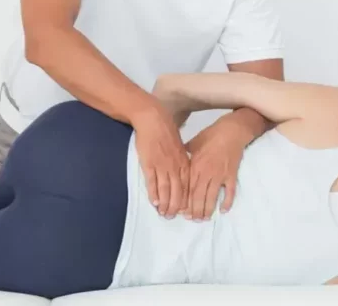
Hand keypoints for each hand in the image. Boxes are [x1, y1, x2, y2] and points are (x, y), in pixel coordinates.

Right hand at [131, 104, 189, 218]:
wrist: (153, 120)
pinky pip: (152, 182)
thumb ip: (182, 160)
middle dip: (176, 206)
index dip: (186, 199)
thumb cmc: (166, 132)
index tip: (185, 210)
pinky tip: (154, 202)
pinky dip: (153, 193)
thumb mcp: (180, 147)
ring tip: (163, 213)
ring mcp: (162, 166)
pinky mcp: (149, 164)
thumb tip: (183, 172)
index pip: (187, 185)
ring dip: (164, 203)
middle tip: (173, 217)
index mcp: (184, 162)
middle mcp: (175, 166)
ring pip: (165, 189)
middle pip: (178, 191)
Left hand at [183, 117, 247, 220]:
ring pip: (212, 197)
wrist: (231, 131)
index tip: (183, 213)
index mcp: (195, 167)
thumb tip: (176, 158)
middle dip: (196, 210)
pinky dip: (227, 202)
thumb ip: (185, 153)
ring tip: (205, 219)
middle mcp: (206, 173)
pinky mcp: (232, 175)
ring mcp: (220, 175)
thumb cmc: (211, 135)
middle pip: (199, 196)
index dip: (186, 203)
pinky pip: (230, 192)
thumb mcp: (193, 143)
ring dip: (208, 210)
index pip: (188, 189)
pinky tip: (224, 210)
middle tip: (194, 220)